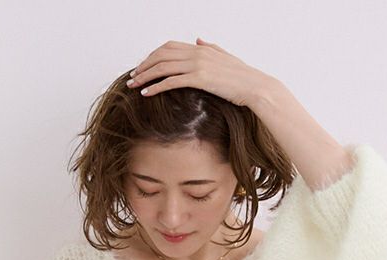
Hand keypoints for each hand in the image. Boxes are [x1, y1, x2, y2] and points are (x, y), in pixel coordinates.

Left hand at [126, 37, 277, 107]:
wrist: (255, 87)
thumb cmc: (242, 77)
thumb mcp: (224, 57)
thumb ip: (210, 47)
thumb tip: (198, 39)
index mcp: (201, 48)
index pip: (169, 47)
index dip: (152, 56)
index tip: (142, 67)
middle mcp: (197, 52)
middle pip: (162, 55)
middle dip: (144, 66)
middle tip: (132, 77)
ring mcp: (198, 64)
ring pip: (163, 67)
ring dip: (145, 76)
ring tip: (133, 86)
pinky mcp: (200, 78)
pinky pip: (171, 81)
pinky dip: (156, 86)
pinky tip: (146, 93)